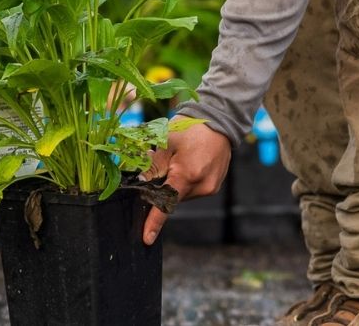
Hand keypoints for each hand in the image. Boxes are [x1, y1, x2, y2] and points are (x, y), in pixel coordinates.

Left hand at [141, 121, 231, 244]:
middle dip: (162, 188)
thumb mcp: (165, 144)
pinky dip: (185, 182)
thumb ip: (152, 167)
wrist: (219, 121)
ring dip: (174, 184)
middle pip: (172, 198)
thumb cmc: (189, 129)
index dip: (154, 223)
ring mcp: (210, 187)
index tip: (147, 238)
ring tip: (179, 161)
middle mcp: (201, 185)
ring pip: (182, 195)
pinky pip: (192, 190)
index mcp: (186, 175)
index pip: (165, 204)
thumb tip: (139, 183)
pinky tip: (188, 164)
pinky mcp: (214, 186)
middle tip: (161, 166)